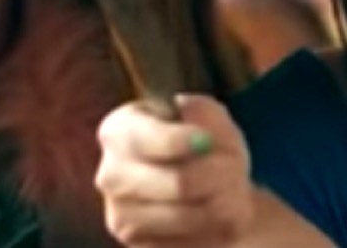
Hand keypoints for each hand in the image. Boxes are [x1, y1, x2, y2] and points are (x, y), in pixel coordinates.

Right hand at [96, 94, 253, 247]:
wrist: (207, 189)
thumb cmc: (203, 144)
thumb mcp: (208, 116)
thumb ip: (203, 113)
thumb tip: (201, 137)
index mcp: (118, 130)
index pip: (146, 139)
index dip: (179, 141)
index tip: (205, 141)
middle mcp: (111, 175)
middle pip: (177, 182)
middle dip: (218, 175)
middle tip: (235, 168)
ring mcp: (120, 215)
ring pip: (189, 216)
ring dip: (224, 204)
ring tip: (229, 191)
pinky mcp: (139, 247)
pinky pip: (190, 243)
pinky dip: (215, 230)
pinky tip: (213, 214)